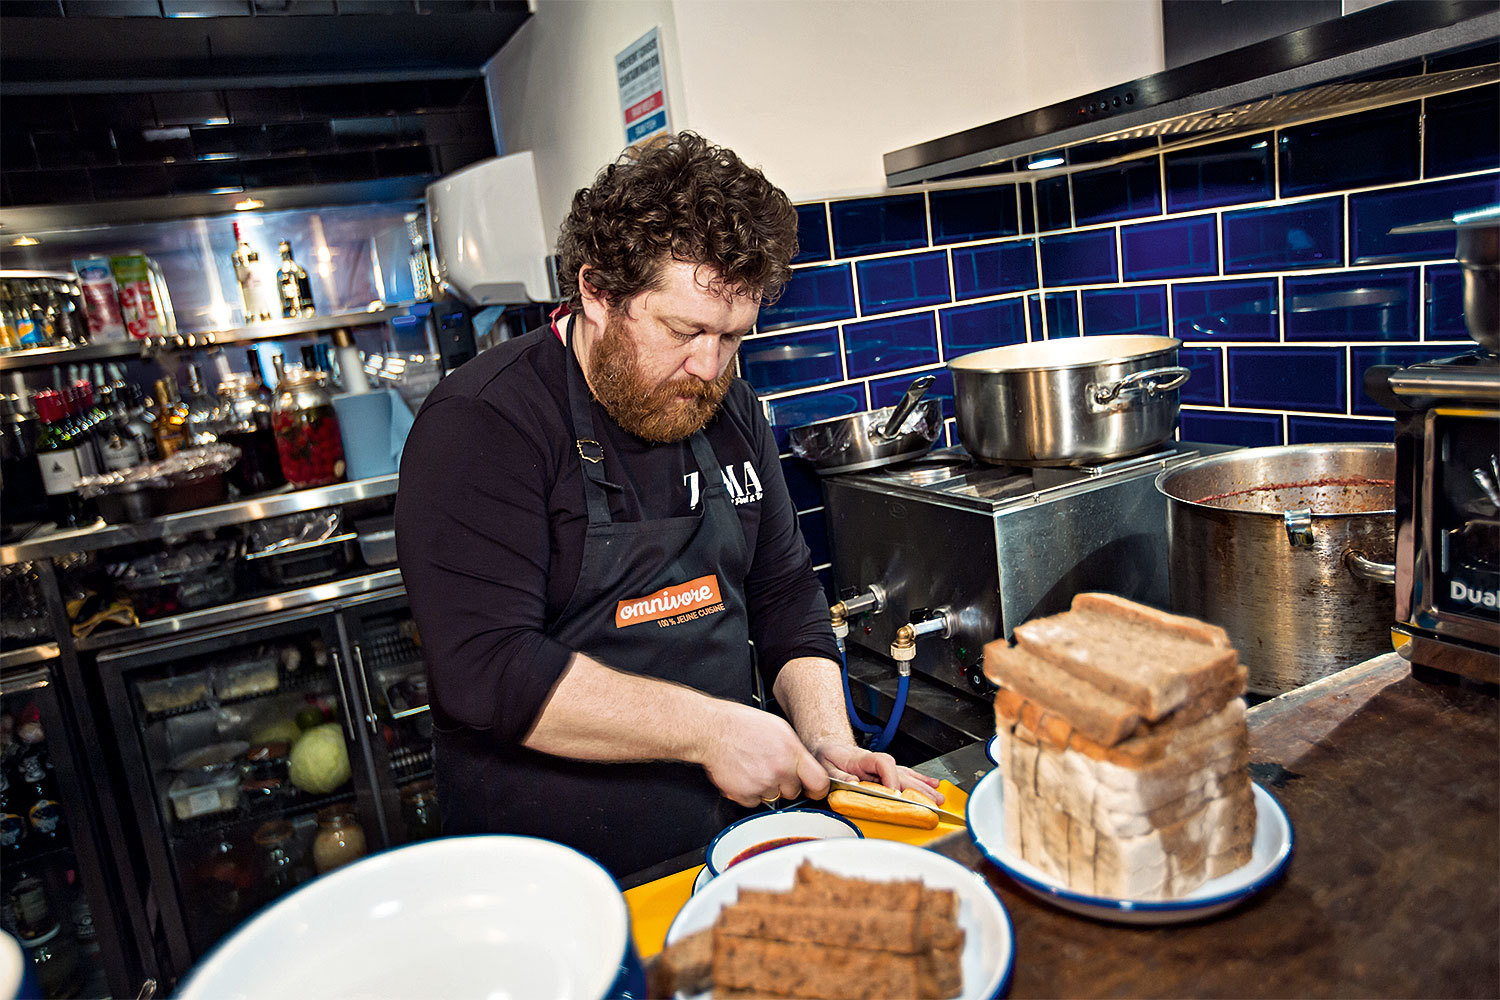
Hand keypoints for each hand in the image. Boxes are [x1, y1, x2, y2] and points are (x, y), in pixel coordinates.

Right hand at [698, 702, 830, 807]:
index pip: (819, 782)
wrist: (713, 730)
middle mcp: (780, 770)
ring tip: (753, 767)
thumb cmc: (743, 725)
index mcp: (792, 752)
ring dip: (766, 788)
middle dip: (785, 784)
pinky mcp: (745, 794)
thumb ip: (795, 751)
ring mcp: (762, 784)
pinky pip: (754, 802)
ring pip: (773, 797)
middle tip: (770, 768)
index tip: (813, 789)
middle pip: (794, 792)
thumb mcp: (780, 729)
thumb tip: (805, 766)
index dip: (817, 788)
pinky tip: (743, 775)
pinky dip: (749, 793)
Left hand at [811, 741, 944, 805]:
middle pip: (901, 773)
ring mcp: (883, 767)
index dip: (891, 779)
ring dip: (923, 788)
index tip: (894, 793)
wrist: (828, 746)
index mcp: (862, 759)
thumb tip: (852, 784)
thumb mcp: (826, 765)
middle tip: (930, 803)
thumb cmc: (827, 756)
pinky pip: (906, 775)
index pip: (883, 764)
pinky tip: (933, 785)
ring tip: (939, 798)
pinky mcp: (886, 771)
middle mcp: (877, 762)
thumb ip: (839, 776)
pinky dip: (920, 780)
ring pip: (907, 776)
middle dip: (917, 789)